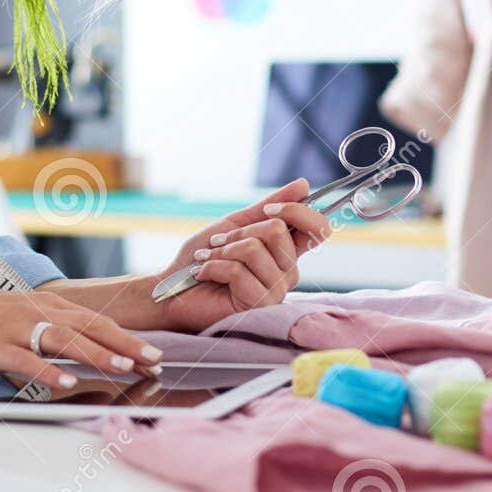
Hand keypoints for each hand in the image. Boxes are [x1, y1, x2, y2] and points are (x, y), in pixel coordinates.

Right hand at [0, 289, 163, 392]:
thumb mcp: (22, 315)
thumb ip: (51, 329)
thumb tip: (83, 350)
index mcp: (47, 304)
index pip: (96, 320)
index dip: (126, 336)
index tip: (152, 352)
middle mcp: (38, 312)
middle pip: (90, 326)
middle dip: (125, 343)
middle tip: (154, 359)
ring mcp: (17, 328)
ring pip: (65, 340)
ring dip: (97, 353)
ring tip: (124, 366)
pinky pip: (27, 360)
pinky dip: (49, 370)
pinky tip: (68, 380)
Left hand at [153, 178, 332, 332]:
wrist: (173, 288)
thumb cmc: (203, 257)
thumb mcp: (235, 224)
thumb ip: (269, 206)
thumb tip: (304, 185)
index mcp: (286, 252)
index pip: (318, 229)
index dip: (298, 211)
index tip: (268, 209)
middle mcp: (287, 273)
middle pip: (277, 231)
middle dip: (239, 231)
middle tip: (218, 243)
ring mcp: (275, 292)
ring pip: (254, 250)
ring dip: (222, 251)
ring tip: (208, 260)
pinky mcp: (257, 306)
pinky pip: (239, 272)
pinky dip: (213, 266)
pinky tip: (204, 275)